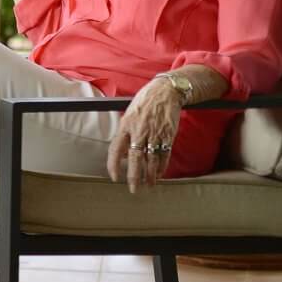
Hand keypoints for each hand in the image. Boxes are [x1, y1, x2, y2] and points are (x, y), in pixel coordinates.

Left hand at [108, 77, 183, 193]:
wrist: (165, 92)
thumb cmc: (145, 103)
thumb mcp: (129, 115)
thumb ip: (125, 134)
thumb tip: (123, 154)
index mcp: (125, 126)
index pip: (115, 149)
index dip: (114, 165)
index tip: (114, 177)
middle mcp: (139, 132)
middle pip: (135, 159)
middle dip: (134, 176)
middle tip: (134, 189)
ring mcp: (154, 134)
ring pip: (151, 160)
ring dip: (150, 175)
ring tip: (148, 185)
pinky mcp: (168, 135)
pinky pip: (164, 154)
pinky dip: (162, 166)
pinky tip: (159, 174)